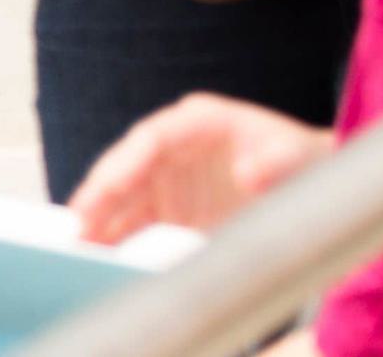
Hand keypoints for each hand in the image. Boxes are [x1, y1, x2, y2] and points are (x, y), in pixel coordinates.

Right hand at [72, 92, 334, 242]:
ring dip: (96, 224)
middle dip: (99, 196)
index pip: (153, 136)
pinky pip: (129, 224)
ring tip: (74, 250)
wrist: (308, 184)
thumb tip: (250, 172)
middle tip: (76, 228)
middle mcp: (175, 147)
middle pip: (126, 169)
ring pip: (120, 200)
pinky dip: (111, 241)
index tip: (107, 186)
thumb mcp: (296, 156)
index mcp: (202, 121)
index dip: (126, 161)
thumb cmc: (301, 161)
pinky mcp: (165, 211)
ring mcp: (167, 180)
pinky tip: (95, 261)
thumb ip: (276, 161)